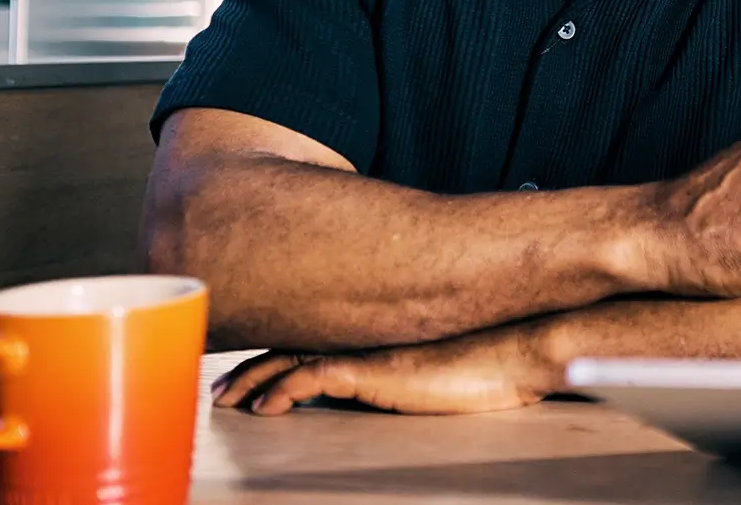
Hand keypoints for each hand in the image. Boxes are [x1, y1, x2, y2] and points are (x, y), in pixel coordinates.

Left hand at [212, 326, 558, 415]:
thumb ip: (410, 366)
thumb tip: (400, 379)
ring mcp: (367, 350)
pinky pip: (311, 380)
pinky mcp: (373, 370)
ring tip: (226, 401)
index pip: (313, 337)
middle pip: (290, 346)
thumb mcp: (440, 363)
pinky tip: (264, 408)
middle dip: (249, 368)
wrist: (519, 348)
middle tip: (221, 389)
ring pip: (290, 360)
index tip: (248, 373)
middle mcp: (365, 335)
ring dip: (253, 381)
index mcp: (377, 332)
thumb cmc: (493, 358)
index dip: (276, 353)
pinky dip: (282, 392)